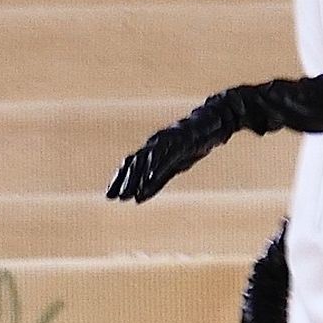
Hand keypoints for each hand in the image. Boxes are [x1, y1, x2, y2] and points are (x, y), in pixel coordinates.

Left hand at [105, 96, 237, 202]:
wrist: (213, 123)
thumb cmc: (192, 145)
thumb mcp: (172, 167)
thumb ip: (155, 181)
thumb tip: (138, 198)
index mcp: (151, 150)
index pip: (129, 166)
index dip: (118, 180)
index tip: (109, 196)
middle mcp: (154, 144)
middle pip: (133, 162)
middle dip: (122, 181)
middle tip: (113, 198)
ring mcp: (166, 141)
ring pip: (145, 159)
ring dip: (135, 178)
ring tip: (128, 194)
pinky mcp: (179, 140)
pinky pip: (165, 155)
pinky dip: (156, 167)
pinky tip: (149, 179)